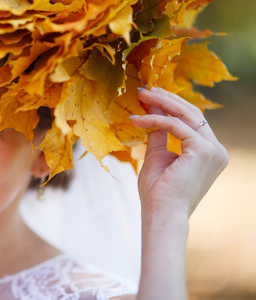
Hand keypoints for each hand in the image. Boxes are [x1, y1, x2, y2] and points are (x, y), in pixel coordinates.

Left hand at [130, 87, 228, 218]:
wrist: (161, 212)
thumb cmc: (158, 191)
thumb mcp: (158, 156)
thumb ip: (159, 134)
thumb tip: (153, 111)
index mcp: (208, 152)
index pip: (192, 121)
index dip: (171, 106)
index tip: (151, 97)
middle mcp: (216, 150)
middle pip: (192, 113)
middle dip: (167, 99)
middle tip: (145, 90)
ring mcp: (213, 150)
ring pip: (186, 114)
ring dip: (161, 102)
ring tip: (141, 95)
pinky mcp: (204, 150)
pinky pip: (175, 126)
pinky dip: (155, 120)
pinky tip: (136, 119)